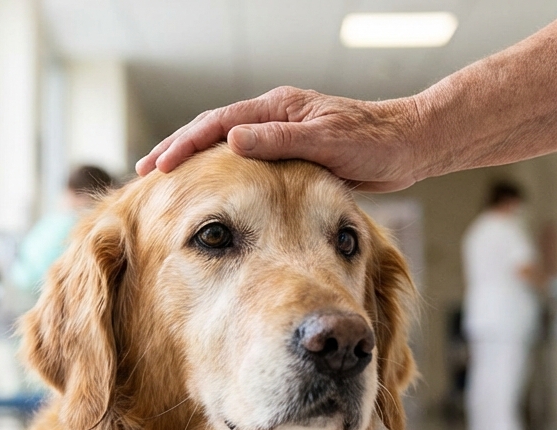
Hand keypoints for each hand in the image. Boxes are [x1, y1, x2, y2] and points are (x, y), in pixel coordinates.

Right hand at [135, 87, 429, 192]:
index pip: (218, 124)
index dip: (185, 144)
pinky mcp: (293, 154)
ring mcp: (283, 134)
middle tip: (146, 171)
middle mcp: (276, 117)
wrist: (410, 146)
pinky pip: (247, 163)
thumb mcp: (326, 142)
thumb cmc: (375, 143)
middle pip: (214, 131)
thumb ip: (280, 141)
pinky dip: (223, 174)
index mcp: (278, 108)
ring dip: (197, 161)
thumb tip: (232, 142)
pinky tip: (213, 193)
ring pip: (227, 147)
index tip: (159, 166)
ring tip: (168, 181)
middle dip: (178, 149)